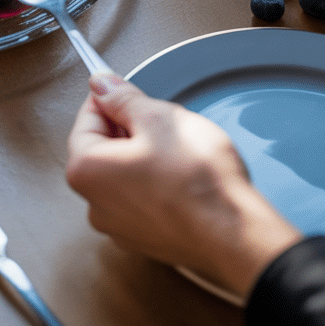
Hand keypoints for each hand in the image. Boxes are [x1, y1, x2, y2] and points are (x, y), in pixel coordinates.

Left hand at [66, 74, 301, 297]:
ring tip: (178, 151)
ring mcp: (121, 226)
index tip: (123, 89)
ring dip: (144, 156)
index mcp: (86, 170)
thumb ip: (122, 98)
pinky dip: (156, 183)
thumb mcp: (158, 118)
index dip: (107, 99)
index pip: (86, 120)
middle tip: (161, 120)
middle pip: (103, 148)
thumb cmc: (197, 181)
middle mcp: (95, 204)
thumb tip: (102, 85)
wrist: (238, 238)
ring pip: (124, 174)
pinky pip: (143, 199)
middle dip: (129, 129)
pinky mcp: (147, 240)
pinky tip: (183, 178)